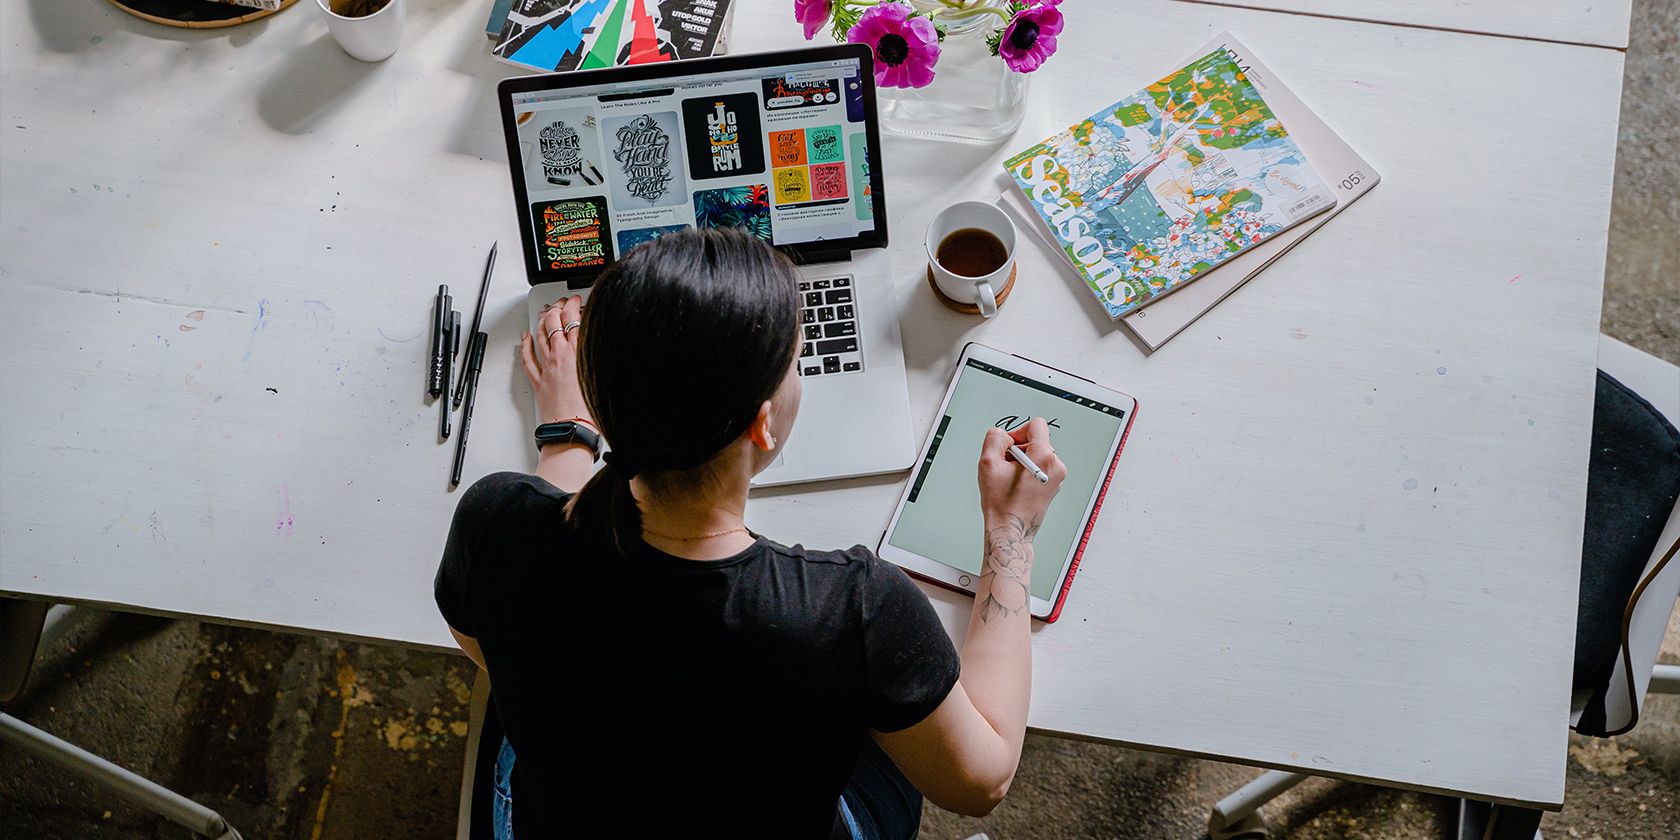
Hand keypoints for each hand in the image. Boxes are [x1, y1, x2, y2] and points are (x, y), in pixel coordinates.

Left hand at [520, 296, 591, 426]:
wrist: (574, 429)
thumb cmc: (591, 409)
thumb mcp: (604, 374)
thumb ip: (601, 354)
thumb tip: (602, 343)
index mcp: (579, 352)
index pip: (573, 318)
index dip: (574, 304)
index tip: (576, 300)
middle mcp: (560, 356)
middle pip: (554, 322)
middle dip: (557, 307)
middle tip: (562, 303)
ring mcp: (547, 367)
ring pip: (539, 335)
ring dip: (542, 320)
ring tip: (545, 312)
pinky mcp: (539, 380)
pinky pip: (528, 358)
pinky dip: (525, 344)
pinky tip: (525, 338)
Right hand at [977, 417, 1066, 536]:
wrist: (1010, 529)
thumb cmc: (1001, 503)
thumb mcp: (988, 463)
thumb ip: (994, 438)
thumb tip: (1003, 435)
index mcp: (1044, 457)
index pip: (1037, 425)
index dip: (1018, 431)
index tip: (1010, 446)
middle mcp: (1056, 466)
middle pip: (1037, 440)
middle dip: (1019, 448)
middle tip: (1006, 466)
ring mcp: (1057, 477)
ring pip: (1038, 453)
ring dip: (1023, 460)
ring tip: (1011, 478)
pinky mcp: (1054, 484)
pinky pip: (1041, 466)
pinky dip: (1028, 470)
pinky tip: (1018, 485)